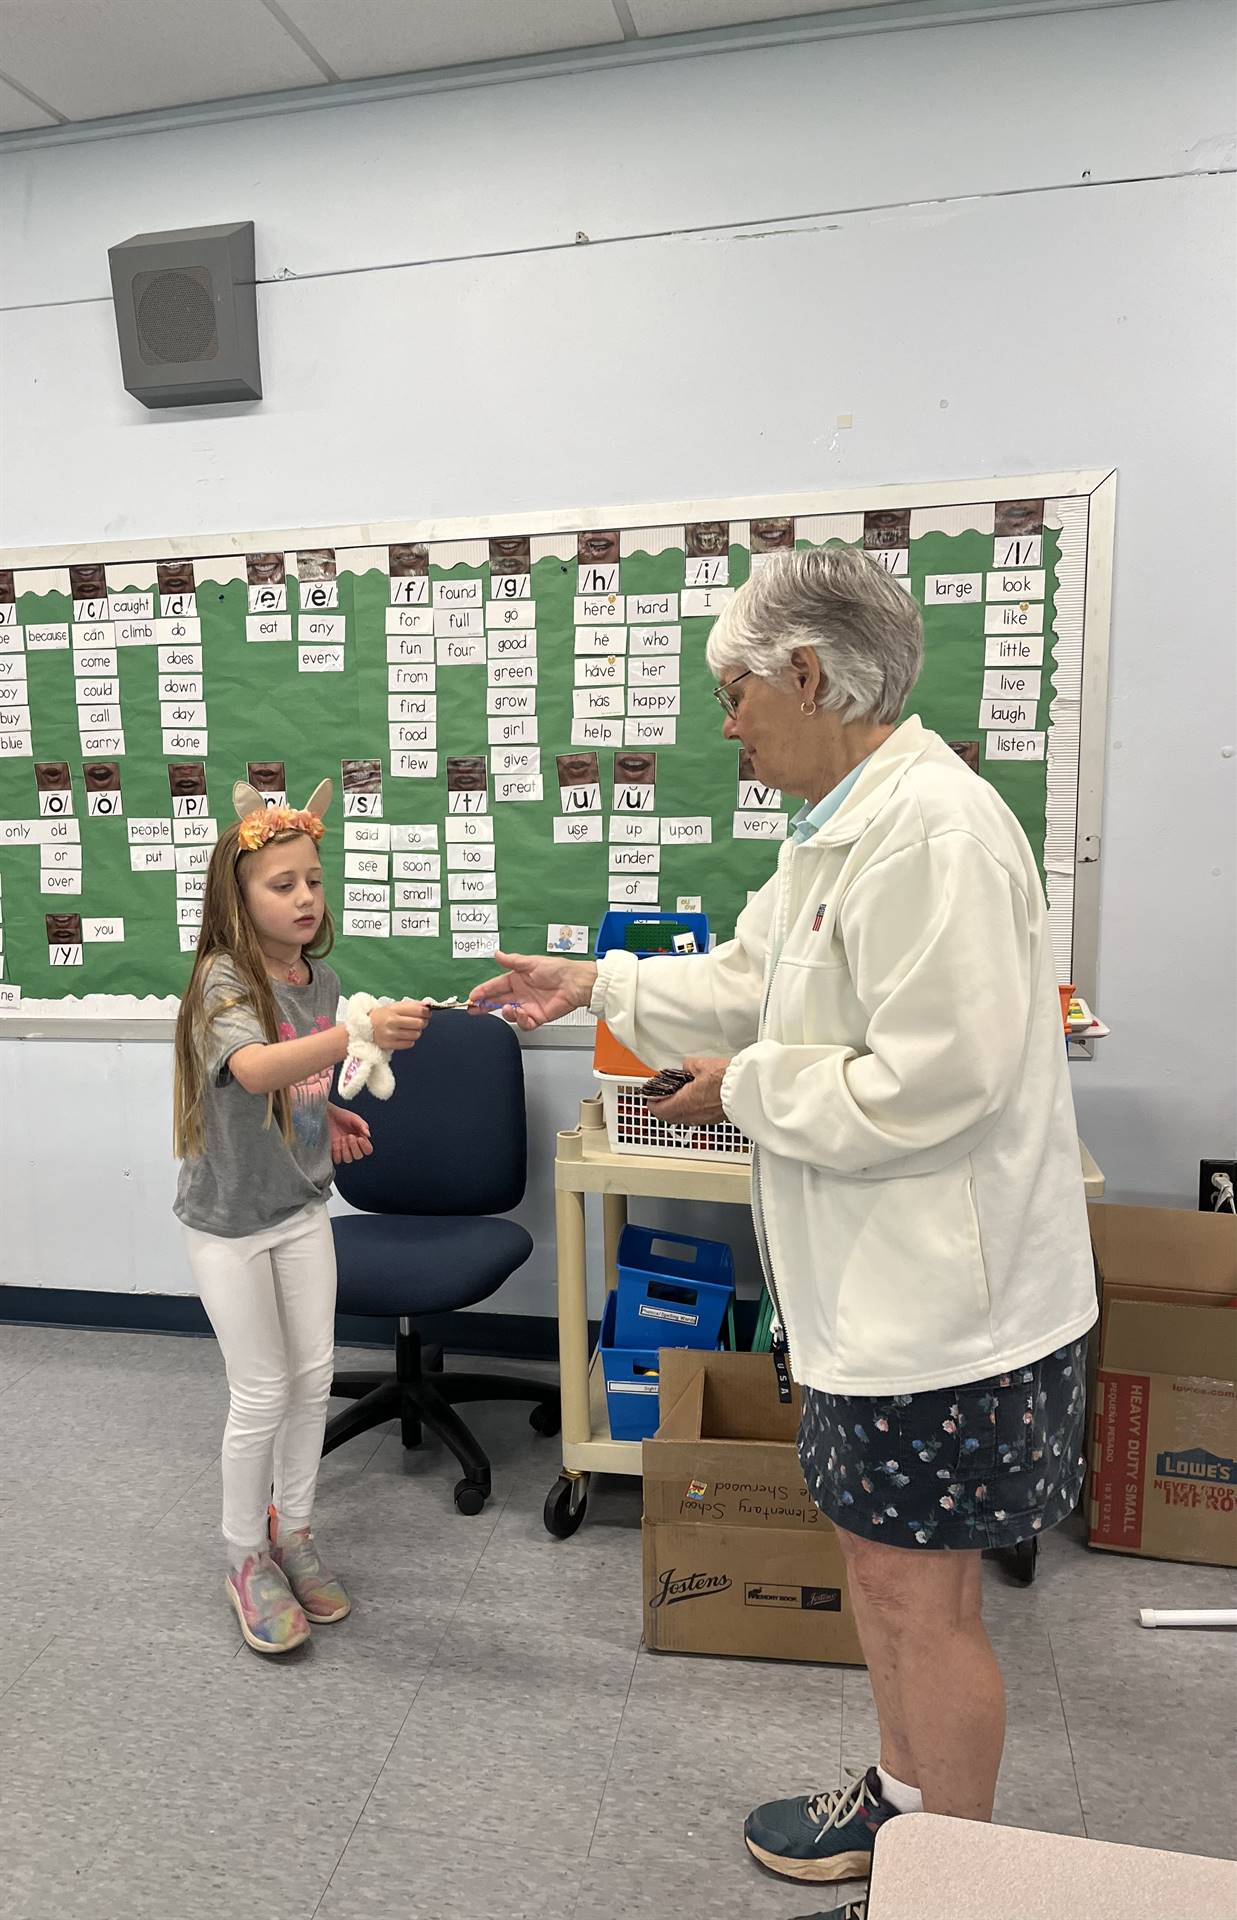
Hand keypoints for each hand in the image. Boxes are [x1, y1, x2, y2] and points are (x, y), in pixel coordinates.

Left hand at [328, 1104, 372, 1164]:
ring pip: (348, 1160)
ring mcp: (343, 1150)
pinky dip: (337, 1154)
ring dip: (346, 1150)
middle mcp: (353, 1146)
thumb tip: (368, 1135)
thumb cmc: (342, 1116)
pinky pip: (337, 1160)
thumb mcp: (354, 1118)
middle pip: (358, 1156)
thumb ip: (362, 1125)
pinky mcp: (333, 1151)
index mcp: (360, 1139)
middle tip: (349, 1136)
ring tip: (342, 1139)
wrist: (328, 1114)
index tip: (360, 1138)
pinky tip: (336, 1144)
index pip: (368, 1150)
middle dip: (354, 1147)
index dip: (365, 1147)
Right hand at [370, 999, 428, 1051]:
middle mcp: (392, 1021)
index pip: (418, 1010)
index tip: (427, 1013)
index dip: (426, 1012)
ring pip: (416, 1034)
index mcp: (393, 1009)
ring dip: (416, 1032)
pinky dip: (410, 1040)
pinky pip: (410, 1044)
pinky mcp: (390, 1045)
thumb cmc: (383, 1016)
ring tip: (409, 1029)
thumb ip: (411, 1005)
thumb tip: (428, 1005)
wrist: (365, 1027)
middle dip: (423, 1022)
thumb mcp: (394, 1006)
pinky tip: (404, 1036)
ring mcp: (391, 1034)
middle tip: (419, 1022)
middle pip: (419, 1023)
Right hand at [467, 952, 596, 1030]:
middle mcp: (520, 993)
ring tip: (509, 1008)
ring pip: (509, 1014)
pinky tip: (523, 1013)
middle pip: (497, 1002)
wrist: (575, 983)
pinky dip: (522, 1021)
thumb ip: (512, 961)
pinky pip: (525, 1023)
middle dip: (484, 1006)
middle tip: (474, 1009)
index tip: (473, 996)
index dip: (483, 991)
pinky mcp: (537, 1017)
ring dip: (506, 1013)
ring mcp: (528, 1006)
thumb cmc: (557, 969)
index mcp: (517, 979)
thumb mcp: (531, 962)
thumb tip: (497, 954)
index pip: (495, 987)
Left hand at [644, 1057, 729, 1126]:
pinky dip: (692, 1110)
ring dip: (678, 1109)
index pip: (659, 1110)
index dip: (652, 1103)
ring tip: (679, 1097)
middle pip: (670, 1117)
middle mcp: (694, 1115)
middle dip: (663, 1108)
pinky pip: (698, 1117)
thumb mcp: (701, 1064)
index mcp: (685, 1103)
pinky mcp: (717, 1118)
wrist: (749, 1088)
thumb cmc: (728, 1079)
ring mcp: (706, 1118)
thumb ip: (689, 1066)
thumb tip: (687, 1067)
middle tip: (661, 1098)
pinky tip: (697, 1099)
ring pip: (684, 1118)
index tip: (650, 1097)